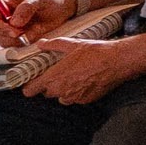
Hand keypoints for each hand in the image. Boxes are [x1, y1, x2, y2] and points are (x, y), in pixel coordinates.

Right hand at [0, 0, 82, 44]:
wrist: (60, 8)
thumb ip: (26, 8)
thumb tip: (14, 22)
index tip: (15, 32)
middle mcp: (0, 20)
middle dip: (7, 37)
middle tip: (23, 35)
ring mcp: (7, 31)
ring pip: (3, 43)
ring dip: (16, 42)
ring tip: (32, 32)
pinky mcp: (16, 40)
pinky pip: (15, 47)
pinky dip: (24, 45)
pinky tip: (34, 35)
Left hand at [15, 34, 145, 104]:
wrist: (116, 61)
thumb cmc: (94, 52)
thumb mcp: (72, 44)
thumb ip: (53, 45)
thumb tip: (40, 44)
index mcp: (53, 77)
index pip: (30, 90)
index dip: (29, 87)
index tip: (31, 82)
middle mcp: (61, 90)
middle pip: (46, 93)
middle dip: (50, 85)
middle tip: (58, 74)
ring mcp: (73, 97)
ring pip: (61, 97)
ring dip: (63, 90)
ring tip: (73, 77)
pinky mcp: (85, 100)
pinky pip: (75, 98)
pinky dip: (77, 92)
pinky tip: (85, 81)